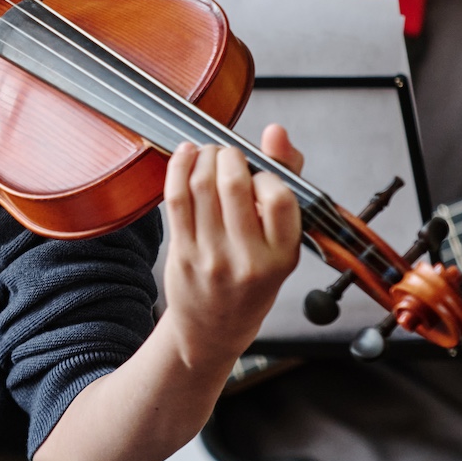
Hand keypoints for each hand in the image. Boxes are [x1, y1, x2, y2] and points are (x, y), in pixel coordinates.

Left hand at [159, 125, 302, 373]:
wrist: (214, 328)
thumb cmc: (252, 279)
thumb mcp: (281, 243)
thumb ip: (285, 182)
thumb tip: (276, 131)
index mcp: (282, 255)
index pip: (279, 198)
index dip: (267, 173)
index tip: (259, 173)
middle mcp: (248, 259)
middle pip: (234, 184)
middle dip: (229, 155)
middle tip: (227, 153)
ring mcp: (212, 257)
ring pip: (201, 186)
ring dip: (203, 157)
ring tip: (207, 154)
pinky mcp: (182, 253)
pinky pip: (176, 198)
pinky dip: (179, 167)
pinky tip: (185, 155)